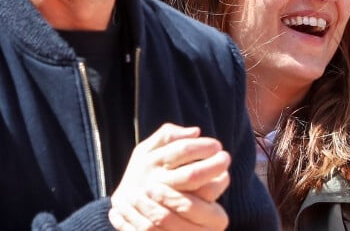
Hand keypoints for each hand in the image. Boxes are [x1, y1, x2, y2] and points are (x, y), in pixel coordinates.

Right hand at [109, 123, 230, 230]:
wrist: (123, 209)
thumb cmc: (140, 173)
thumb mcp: (144, 150)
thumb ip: (166, 135)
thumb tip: (196, 131)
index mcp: (151, 161)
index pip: (182, 150)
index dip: (203, 146)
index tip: (217, 145)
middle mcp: (157, 182)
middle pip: (191, 175)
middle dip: (214, 165)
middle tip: (226, 157)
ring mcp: (164, 203)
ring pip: (196, 197)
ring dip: (216, 184)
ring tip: (224, 174)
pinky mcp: (170, 218)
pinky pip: (196, 214)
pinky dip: (211, 201)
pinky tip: (217, 191)